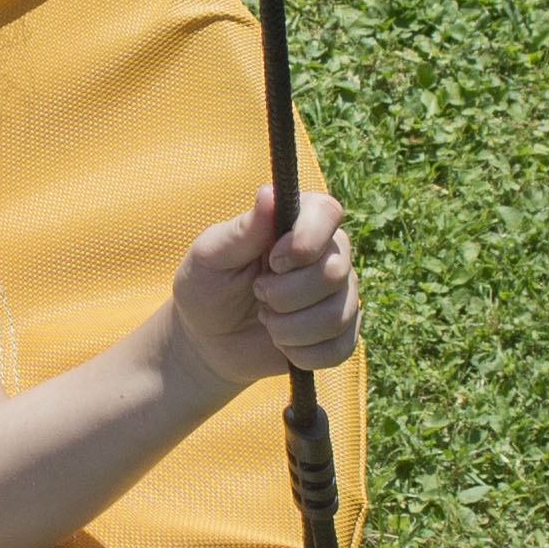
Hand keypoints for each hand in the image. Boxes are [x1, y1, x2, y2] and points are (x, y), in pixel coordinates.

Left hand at [168, 186, 359, 381]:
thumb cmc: (206, 287)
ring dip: (288, 328)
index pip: (327, 212)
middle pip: (334, 272)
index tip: (272, 261)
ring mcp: (340, 294)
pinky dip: (302, 354)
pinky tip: (282, 345)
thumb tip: (269, 194)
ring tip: (266, 320)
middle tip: (258, 294)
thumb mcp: (210, 257)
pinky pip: (339, 348)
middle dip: (285, 295)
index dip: (304, 241)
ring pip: (336, 315)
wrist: (208, 340)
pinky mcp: (342, 333)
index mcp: (297, 221)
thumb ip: (242, 230)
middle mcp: (328, 253)